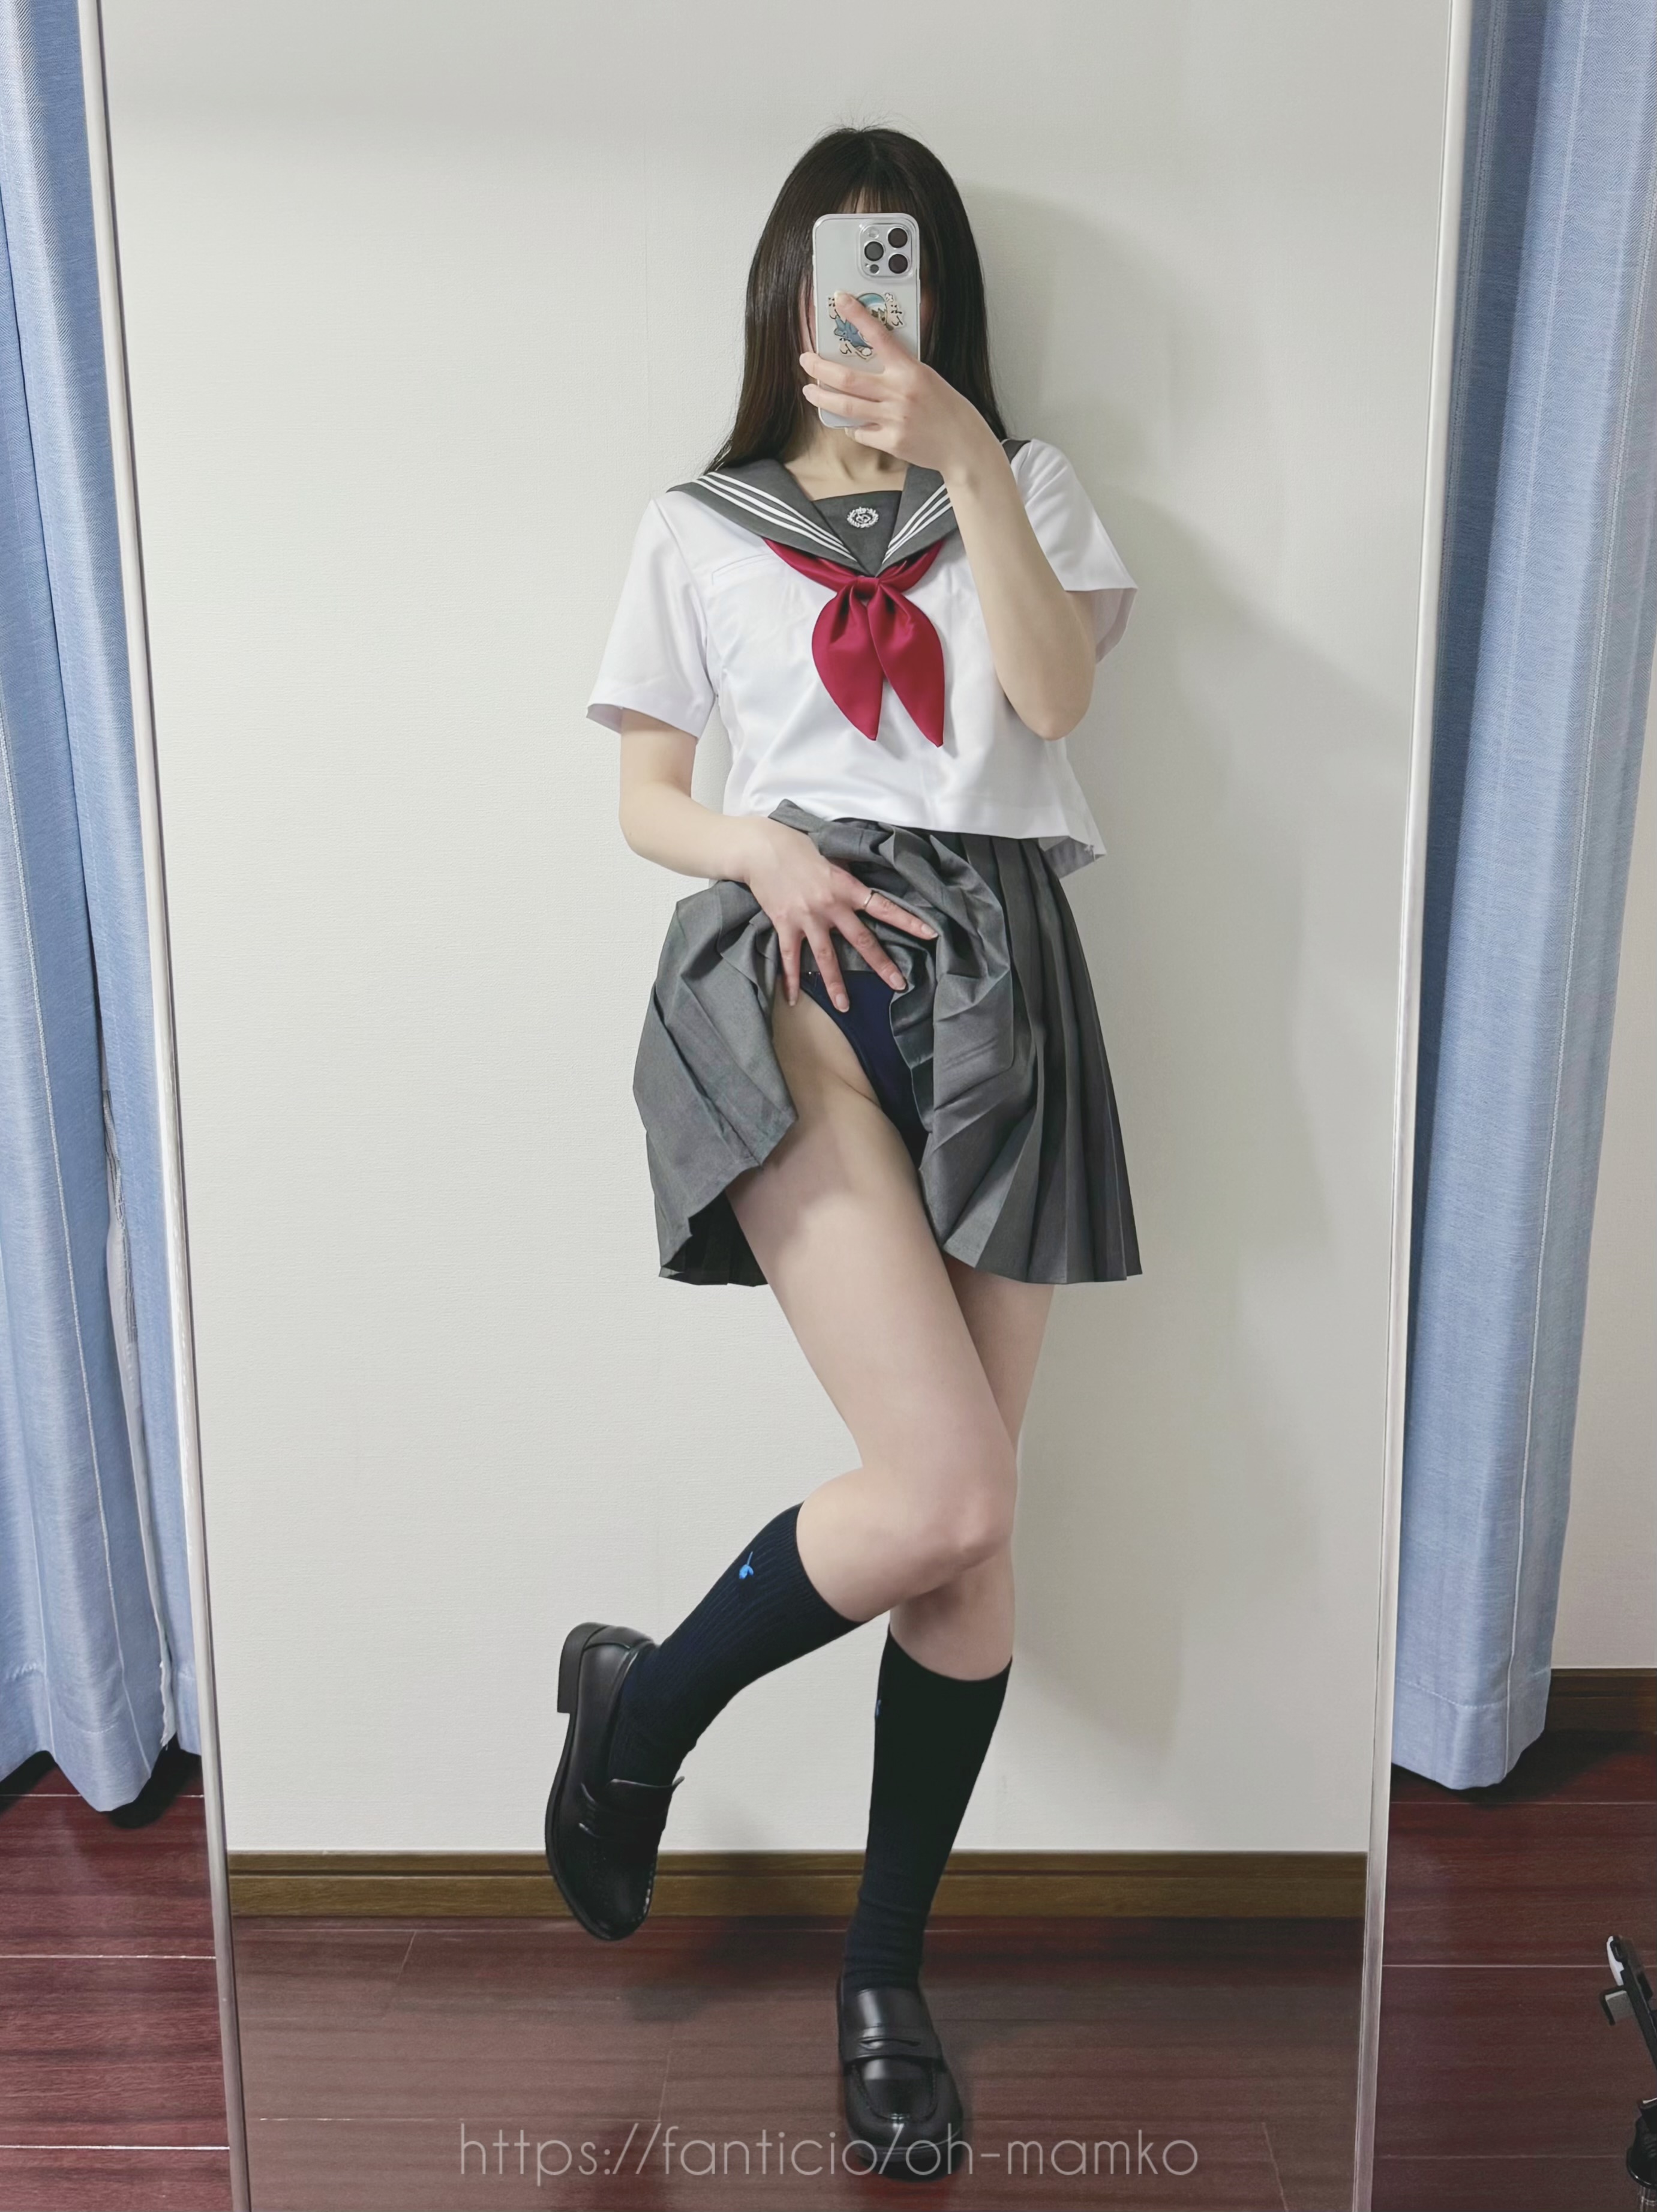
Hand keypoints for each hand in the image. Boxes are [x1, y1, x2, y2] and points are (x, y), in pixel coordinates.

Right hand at [738, 818, 936, 1010]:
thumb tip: (863, 891)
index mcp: (847, 887)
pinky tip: (792, 999)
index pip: (884, 907)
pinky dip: (791, 980)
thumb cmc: (798, 847)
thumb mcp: (832, 857)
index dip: (908, 921)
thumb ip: (848, 879)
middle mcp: (831, 906)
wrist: (761, 848)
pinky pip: (790, 958)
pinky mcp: (784, 925)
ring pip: (825, 957)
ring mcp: (807, 918)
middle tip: (899, 984)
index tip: (930, 934)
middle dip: (881, 965)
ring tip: (845, 1007)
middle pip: (861, 940)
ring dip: (836, 984)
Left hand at [800, 291, 1001, 479]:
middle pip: (849, 378)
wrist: (963, 445)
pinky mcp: (890, 441)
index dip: (857, 316)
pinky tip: (848, 422)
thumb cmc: (948, 409)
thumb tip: (869, 364)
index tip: (841, 301)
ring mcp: (893, 419)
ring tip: (810, 392)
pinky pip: (860, 432)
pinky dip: (850, 426)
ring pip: (847, 407)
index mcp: (910, 371)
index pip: (879, 336)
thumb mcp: (927, 379)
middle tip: (807, 360)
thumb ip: (900, 371)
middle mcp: (899, 393)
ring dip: (823, 398)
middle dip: (821, 367)